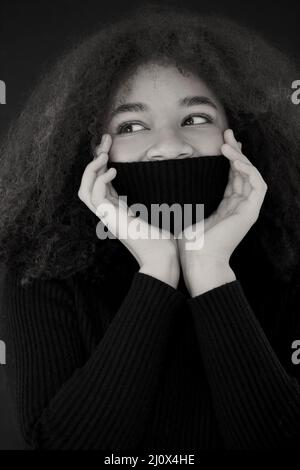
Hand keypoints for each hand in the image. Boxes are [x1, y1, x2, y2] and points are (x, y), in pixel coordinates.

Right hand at [78, 133, 179, 287]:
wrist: (163, 259)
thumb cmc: (164, 238)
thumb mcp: (156, 210)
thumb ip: (151, 197)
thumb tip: (161, 181)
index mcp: (117, 209)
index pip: (100, 182)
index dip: (102, 163)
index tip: (110, 145)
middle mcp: (108, 212)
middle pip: (88, 183)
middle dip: (93, 160)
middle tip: (104, 141)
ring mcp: (107, 217)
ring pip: (84, 190)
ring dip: (90, 169)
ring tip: (103, 155)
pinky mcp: (111, 220)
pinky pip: (94, 197)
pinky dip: (99, 181)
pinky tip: (113, 171)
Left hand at [177, 128, 267, 295]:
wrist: (197, 261)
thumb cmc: (188, 243)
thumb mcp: (185, 213)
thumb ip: (184, 197)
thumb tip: (166, 182)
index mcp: (226, 206)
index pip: (232, 176)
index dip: (228, 158)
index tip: (220, 141)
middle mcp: (238, 205)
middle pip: (243, 172)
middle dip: (236, 151)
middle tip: (227, 133)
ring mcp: (246, 209)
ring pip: (251, 175)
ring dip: (241, 157)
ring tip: (228, 143)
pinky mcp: (250, 212)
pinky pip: (257, 185)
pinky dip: (248, 170)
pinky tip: (235, 160)